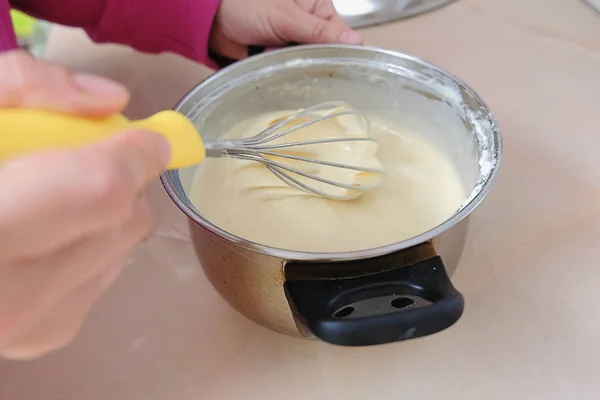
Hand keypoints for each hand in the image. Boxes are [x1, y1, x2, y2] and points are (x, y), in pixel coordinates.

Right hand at [0, 51, 170, 359]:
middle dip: (121, 180)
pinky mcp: (42, 336)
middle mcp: (9, 295)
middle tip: (87, 155)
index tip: (145, 136)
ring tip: (56, 192)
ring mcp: (28, 325)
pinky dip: (93, 245)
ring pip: (124, 250)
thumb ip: (25, 86)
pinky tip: (49, 229)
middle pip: (124, 224)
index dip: (132, 154)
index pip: (98, 192)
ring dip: (108, 213)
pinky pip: (103, 277)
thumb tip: (110, 99)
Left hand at [209, 0, 362, 59]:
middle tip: (297, 62)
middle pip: (324, 53)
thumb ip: (319, 31)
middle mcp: (308, 26)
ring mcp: (293, 43)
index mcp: (317, 8)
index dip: (340, 52)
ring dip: (294, 68)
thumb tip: (356, 41)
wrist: (210, 22)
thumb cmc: (245, 5)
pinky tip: (275, 69)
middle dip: (310, 61)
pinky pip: (289, 72)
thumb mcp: (286, 17)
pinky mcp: (278, 59)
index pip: (340, 35)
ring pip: (306, 65)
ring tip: (279, 61)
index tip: (339, 68)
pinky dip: (283, 73)